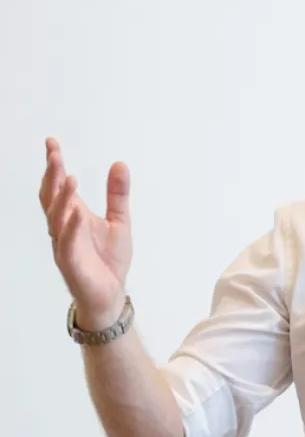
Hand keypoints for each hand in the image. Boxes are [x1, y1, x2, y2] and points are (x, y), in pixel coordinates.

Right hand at [38, 138, 132, 326]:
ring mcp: (64, 244)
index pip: (59, 185)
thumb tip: (120, 163)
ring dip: (62, 197)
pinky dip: (71, 227)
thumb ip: (118, 195)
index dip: (54, 165)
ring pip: (56, 217)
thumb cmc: (109, 259)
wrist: (110, 294)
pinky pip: (67, 243)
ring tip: (70, 177)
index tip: (51, 142)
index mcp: (74, 215)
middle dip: (52, 175)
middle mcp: (64, 227)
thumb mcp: (120, 221)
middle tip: (54, 153)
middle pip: (51, 197)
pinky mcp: (71, 262)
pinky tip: (76, 212)